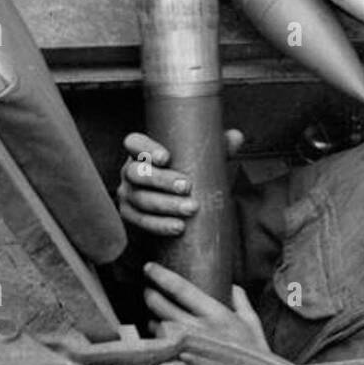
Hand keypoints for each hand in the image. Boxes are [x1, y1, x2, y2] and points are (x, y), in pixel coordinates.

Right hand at [117, 130, 244, 237]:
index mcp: (141, 151)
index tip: (165, 158)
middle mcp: (129, 170)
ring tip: (190, 209)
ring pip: (141, 199)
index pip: (134, 143)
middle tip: (187, 187)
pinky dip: (160, 225)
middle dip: (162, 180)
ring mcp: (127, 194)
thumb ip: (217, 146)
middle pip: (137, 173)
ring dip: (165, 205)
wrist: (176, 202)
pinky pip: (141, 221)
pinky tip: (178, 227)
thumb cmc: (188, 171)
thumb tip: (236, 137)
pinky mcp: (130, 215)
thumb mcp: (200, 158)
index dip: (146, 148)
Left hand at [142, 260, 271, 355]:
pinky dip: (159, 343)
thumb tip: (233, 287)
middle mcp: (199, 330)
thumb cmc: (255, 355)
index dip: (162, 276)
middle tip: (147, 290)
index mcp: (216, 315)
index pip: (182, 289)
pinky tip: (160, 340)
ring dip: (152, 322)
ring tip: (153, 317)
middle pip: (163, 308)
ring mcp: (187, 349)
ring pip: (158, 329)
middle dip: (150, 296)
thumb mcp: (253, 324)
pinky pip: (163, 349)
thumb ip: (242, 303)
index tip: (149, 268)